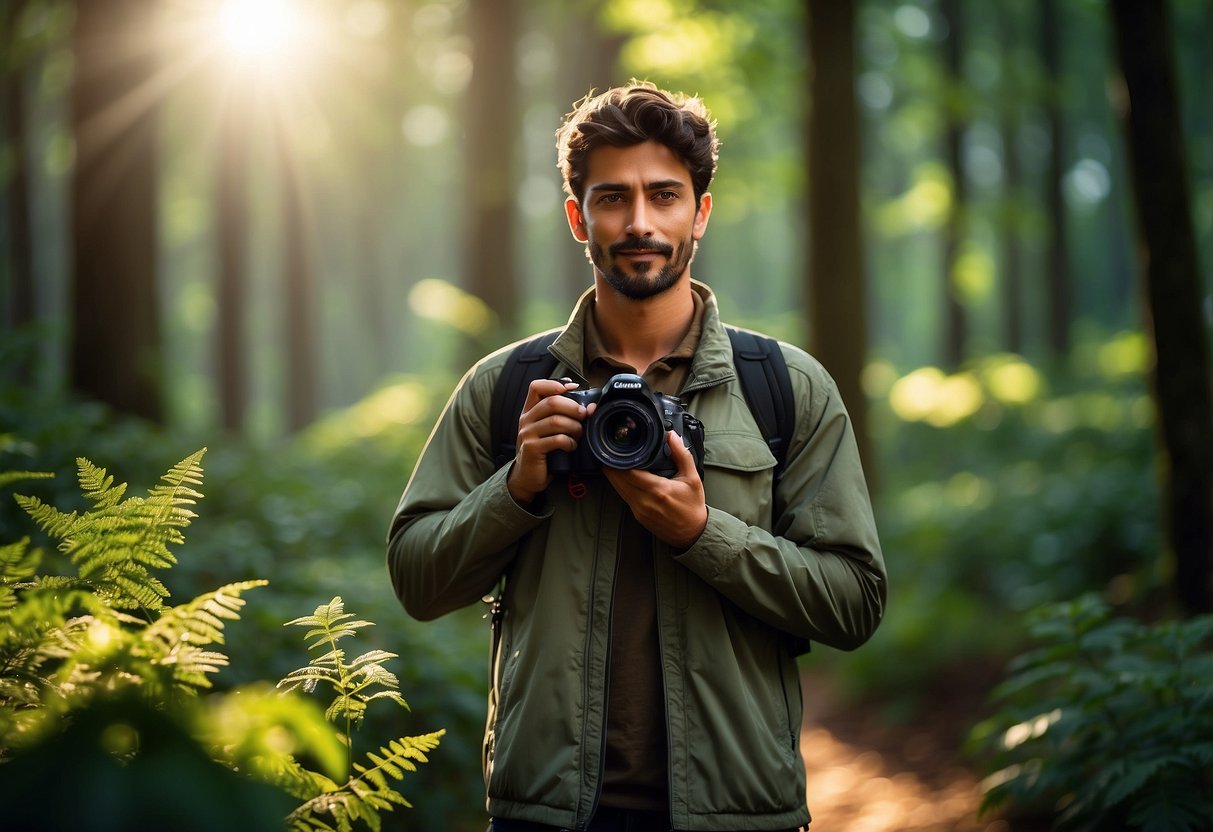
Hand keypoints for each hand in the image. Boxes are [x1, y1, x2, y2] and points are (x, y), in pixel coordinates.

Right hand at [506, 378, 586, 505]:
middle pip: (551, 402)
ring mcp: (527, 434)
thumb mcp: (548, 431)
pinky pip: (556, 439)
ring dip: (574, 427)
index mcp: (529, 411)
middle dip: (573, 407)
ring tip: (580, 434)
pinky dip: (569, 442)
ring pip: (556, 421)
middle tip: (584, 416)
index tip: (573, 388)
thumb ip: (563, 416)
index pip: (536, 387)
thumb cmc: (543, 452)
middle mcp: (525, 420)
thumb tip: (590, 407)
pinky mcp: (532, 448)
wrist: (527, 477)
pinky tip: (572, 446)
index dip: (555, 384)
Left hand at [603, 430, 707, 549]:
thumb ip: (681, 455)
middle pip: (618, 480)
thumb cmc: (693, 506)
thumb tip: (672, 436)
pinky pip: (624, 497)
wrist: (693, 533)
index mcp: (659, 490)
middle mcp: (645, 502)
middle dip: (613, 466)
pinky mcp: (637, 516)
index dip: (619, 460)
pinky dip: (621, 486)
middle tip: (612, 452)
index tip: (618, 449)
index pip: (629, 473)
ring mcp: (639, 510)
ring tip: (615, 462)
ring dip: (615, 476)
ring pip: (618, 489)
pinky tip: (623, 478)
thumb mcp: (692, 478)